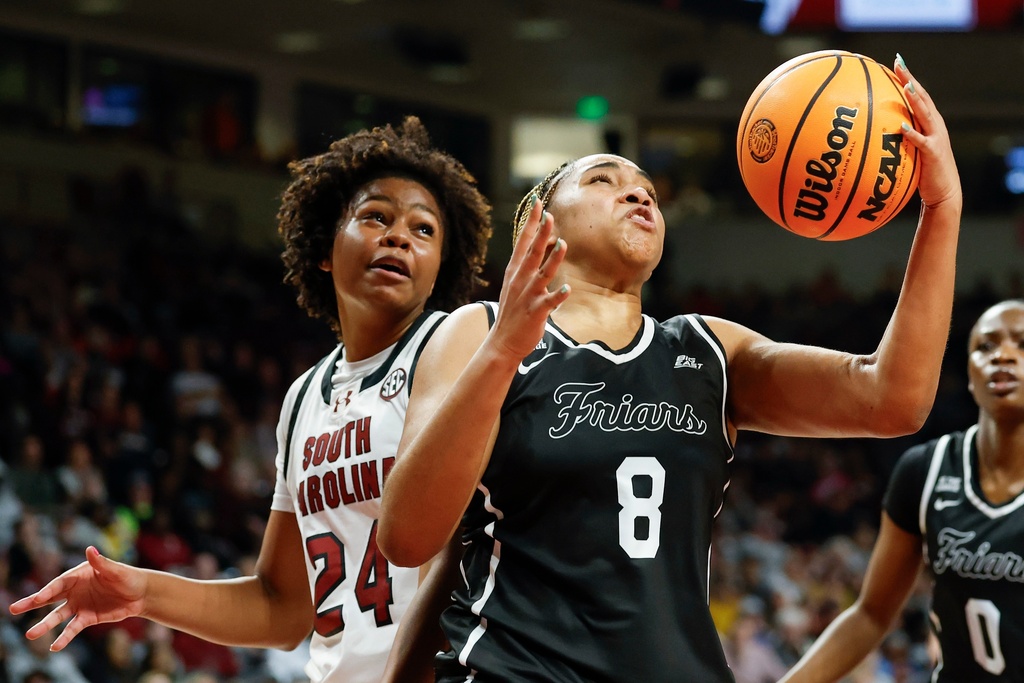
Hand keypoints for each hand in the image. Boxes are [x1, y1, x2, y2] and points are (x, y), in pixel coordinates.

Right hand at [9, 546, 146, 650]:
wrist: (140, 594)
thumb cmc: (128, 577)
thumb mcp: (116, 570)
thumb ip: (101, 563)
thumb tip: (90, 549)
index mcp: (78, 575)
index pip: (59, 584)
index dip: (48, 591)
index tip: (37, 598)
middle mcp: (74, 591)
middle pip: (49, 598)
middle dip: (31, 603)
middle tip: (13, 609)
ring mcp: (79, 605)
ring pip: (57, 616)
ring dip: (44, 625)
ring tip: (30, 635)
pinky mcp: (86, 618)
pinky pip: (72, 629)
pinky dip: (64, 638)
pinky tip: (54, 647)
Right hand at [489, 196, 570, 360]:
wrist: (502, 342)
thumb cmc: (513, 311)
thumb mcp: (515, 283)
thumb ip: (528, 265)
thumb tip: (542, 245)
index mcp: (515, 271)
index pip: (523, 241)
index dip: (531, 222)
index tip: (537, 203)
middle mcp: (520, 280)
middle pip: (532, 253)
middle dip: (541, 234)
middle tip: (549, 215)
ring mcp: (527, 296)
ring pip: (542, 274)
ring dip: (553, 260)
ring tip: (563, 244)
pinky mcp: (536, 312)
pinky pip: (548, 303)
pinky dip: (557, 296)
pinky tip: (567, 290)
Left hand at [893, 54, 961, 210]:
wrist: (944, 192)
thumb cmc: (923, 172)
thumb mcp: (909, 150)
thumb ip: (897, 137)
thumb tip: (873, 130)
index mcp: (928, 123)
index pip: (917, 95)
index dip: (908, 78)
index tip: (896, 62)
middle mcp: (934, 126)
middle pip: (922, 98)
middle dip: (910, 79)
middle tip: (899, 63)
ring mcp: (936, 138)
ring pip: (925, 114)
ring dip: (916, 100)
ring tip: (906, 85)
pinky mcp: (933, 154)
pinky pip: (922, 142)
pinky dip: (913, 134)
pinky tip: (903, 126)